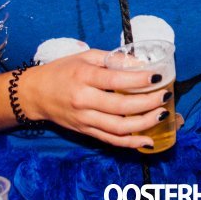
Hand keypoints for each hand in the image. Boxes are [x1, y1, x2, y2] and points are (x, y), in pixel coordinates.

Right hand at [19, 49, 169, 147]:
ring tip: (162, 115)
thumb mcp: (85, 56)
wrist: (35, 94)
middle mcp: (84, 100)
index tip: (158, 77)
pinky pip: (111, 140)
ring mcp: (84, 119)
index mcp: (84, 77)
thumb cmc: (62, 70)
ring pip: (118, 127)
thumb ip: (113, 59)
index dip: (139, 80)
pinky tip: (148, 141)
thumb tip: (141, 64)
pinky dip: (131, 142)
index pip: (115, 80)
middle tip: (165, 96)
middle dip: (147, 103)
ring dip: (144, 124)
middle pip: (120, 107)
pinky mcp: (85, 131)